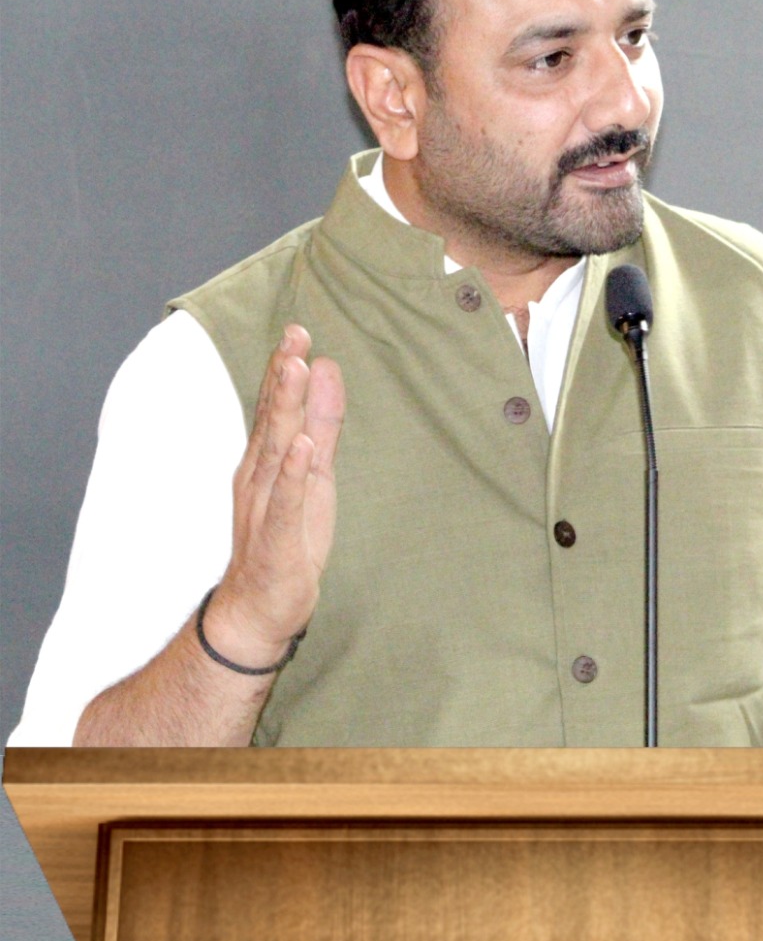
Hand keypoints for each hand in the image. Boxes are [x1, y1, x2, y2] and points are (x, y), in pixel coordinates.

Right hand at [206, 325, 345, 661]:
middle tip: (295, 336)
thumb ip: (322, 425)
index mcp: (267, 461)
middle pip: (273, 420)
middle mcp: (260, 478)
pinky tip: (299, 447)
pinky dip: (291, 474)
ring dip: (285, 411)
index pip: (275, 408)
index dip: (285, 370)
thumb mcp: (314, 474)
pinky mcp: (276, 539)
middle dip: (284, 377)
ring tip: (296, 371)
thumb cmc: (286, 538)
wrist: (257, 609)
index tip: (297, 331)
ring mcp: (264, 507)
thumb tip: (327, 371)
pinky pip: (284, 502)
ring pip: (275, 452)